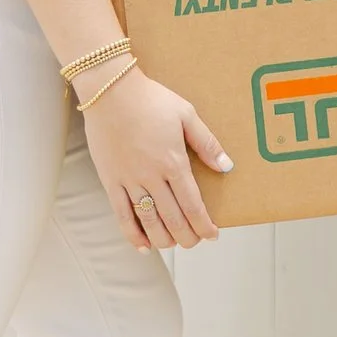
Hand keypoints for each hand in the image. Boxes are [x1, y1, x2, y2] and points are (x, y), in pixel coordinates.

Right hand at [83, 66, 231, 251]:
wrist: (110, 90)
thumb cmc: (151, 99)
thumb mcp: (187, 114)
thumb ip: (207, 143)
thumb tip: (226, 167)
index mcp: (174, 162)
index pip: (193, 205)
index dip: (204, 225)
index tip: (213, 235)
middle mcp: (152, 177)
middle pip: (173, 219)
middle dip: (188, 237)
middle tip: (195, 242)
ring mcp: (129, 180)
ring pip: (148, 221)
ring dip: (163, 239)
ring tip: (173, 244)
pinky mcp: (110, 180)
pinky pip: (121, 214)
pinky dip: (132, 234)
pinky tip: (143, 246)